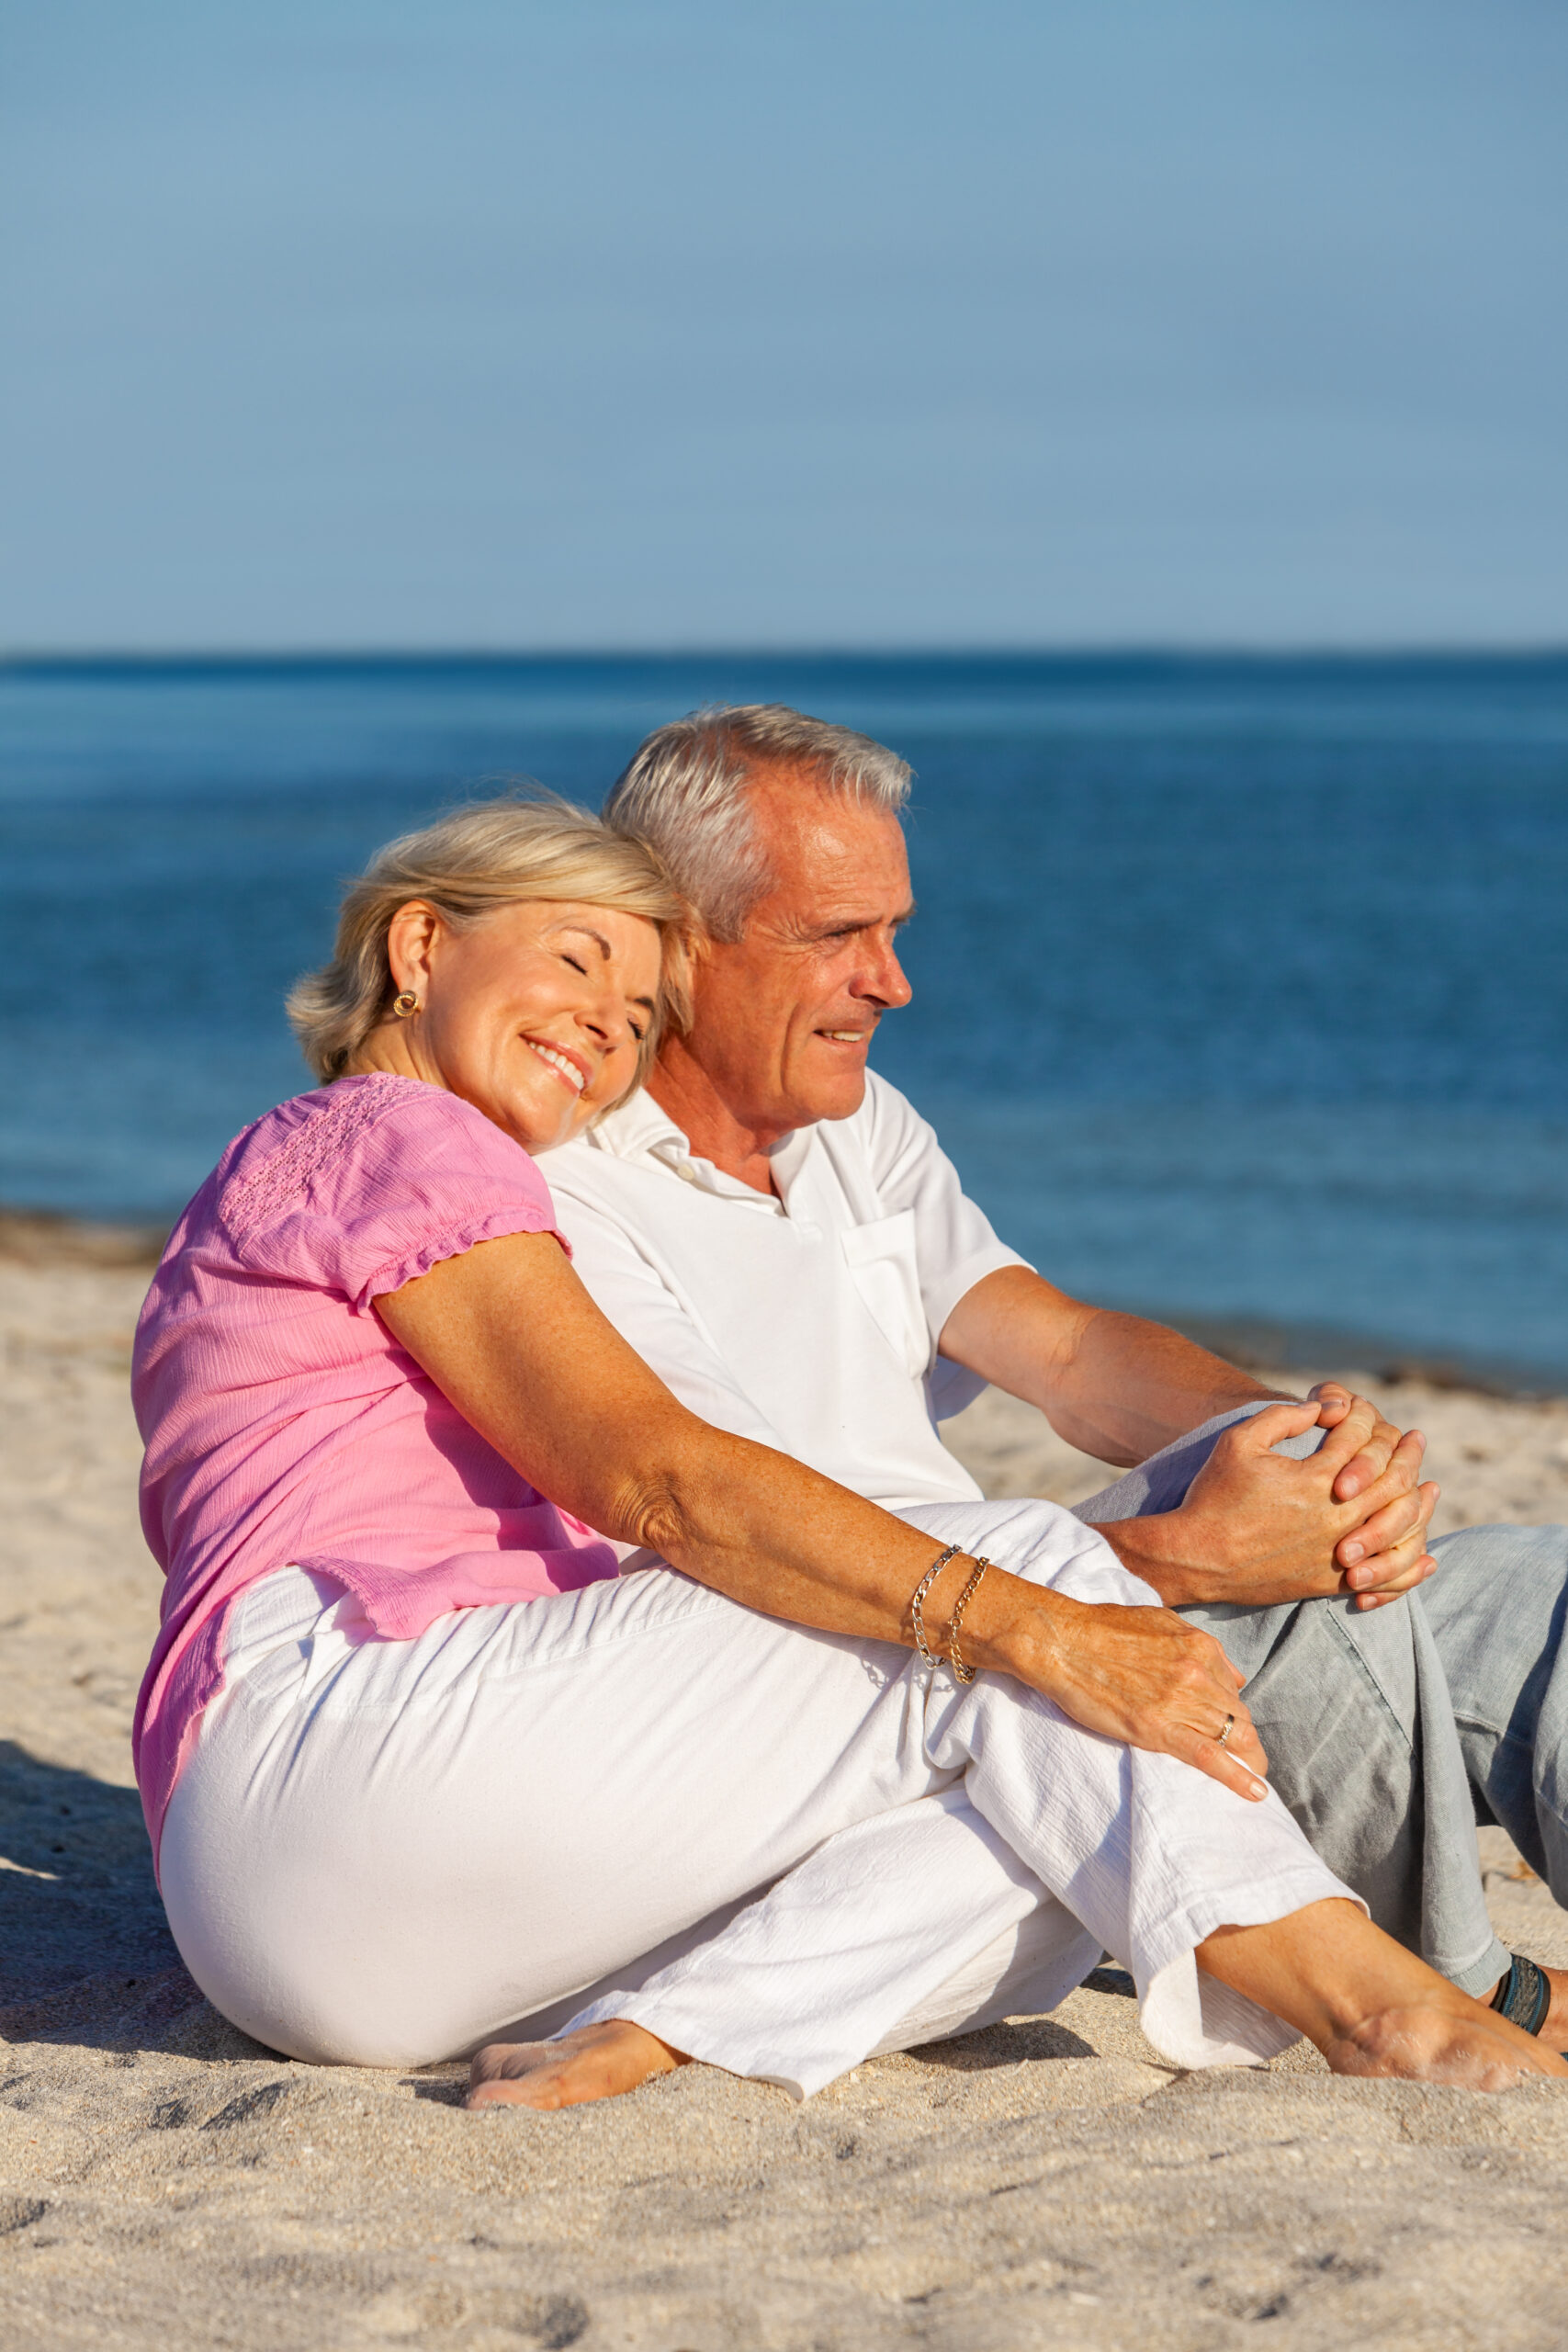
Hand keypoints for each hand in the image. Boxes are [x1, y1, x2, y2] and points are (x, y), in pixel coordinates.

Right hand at [1008, 1589, 1270, 1802]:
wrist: (1062, 1643)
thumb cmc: (1102, 1628)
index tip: (1230, 1724)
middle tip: (1249, 1756)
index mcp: (1200, 1646)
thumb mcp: (1160, 1622)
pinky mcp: (1158, 1728)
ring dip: (1249, 1759)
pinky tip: (1256, 1793)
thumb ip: (1197, 1645)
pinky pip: (1209, 1757)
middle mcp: (1198, 1672)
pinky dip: (1237, 1777)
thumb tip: (1229, 1674)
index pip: (1233, 1687)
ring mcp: (1180, 1701)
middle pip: (1238, 1715)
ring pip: (1233, 1736)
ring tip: (1256, 1777)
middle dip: (1246, 1737)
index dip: (1233, 1709)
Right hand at [1099, 1399, 1436, 1610]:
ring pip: (1399, 1526)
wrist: (1196, 1557)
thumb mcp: (1239, 1442)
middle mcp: (1336, 1516)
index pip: (1359, 1438)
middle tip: (1416, 1440)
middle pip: (1393, 1479)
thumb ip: (1283, 1417)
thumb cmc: (1214, 1495)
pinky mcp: (1331, 1581)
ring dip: (1420, 1503)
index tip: (1357, 1409)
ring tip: (1430, 1487)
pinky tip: (1427, 1556)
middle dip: (1408, 1454)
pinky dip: (1411, 1566)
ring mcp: (1337, 1552)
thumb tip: (1325, 1407)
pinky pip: (1385, 1576)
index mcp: (1316, 1479)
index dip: (1362, 1417)